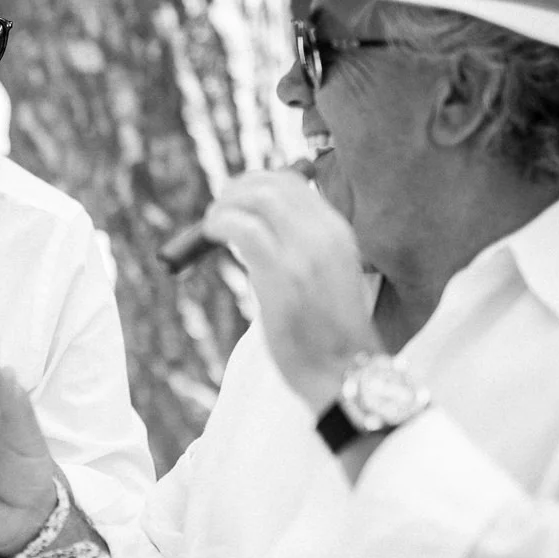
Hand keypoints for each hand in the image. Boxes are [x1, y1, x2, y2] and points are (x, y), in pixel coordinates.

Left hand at [201, 166, 380, 412]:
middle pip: (273, 184)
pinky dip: (220, 223)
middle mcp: (326, 235)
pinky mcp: (283, 276)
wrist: (346, 374)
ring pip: (258, 198)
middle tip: (218, 208)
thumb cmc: (328, 335)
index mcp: (339, 233)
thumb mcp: (325, 278)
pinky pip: (244, 229)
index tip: (236, 198)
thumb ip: (299, 249)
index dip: (257, 183)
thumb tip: (252, 229)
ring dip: (226, 204)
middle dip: (237, 189)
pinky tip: (211, 234)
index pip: (295, 183)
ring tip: (211, 224)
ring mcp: (305, 253)